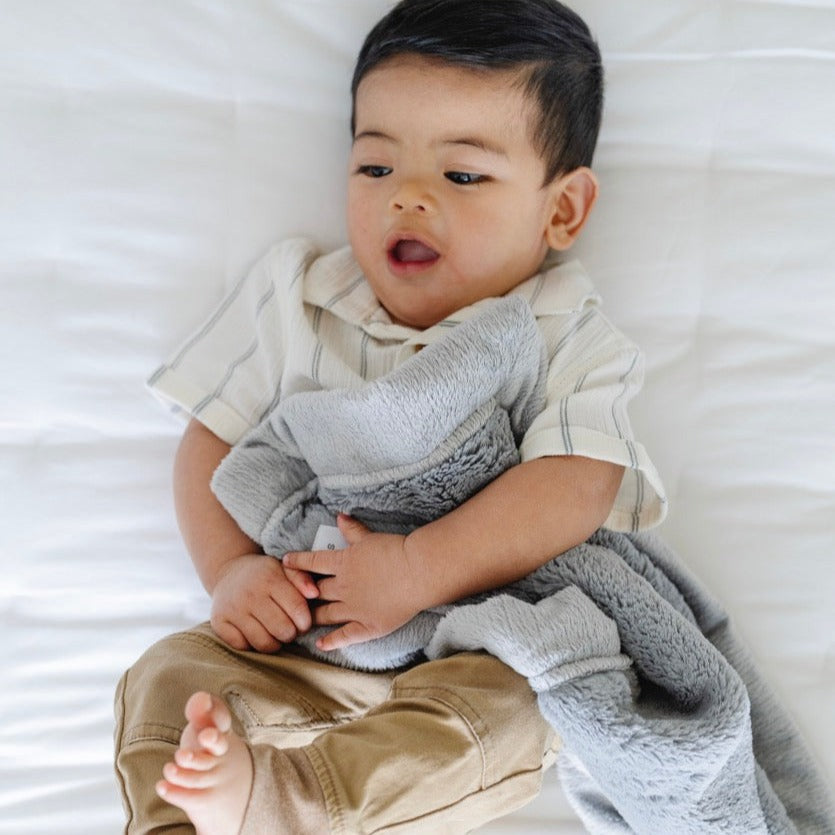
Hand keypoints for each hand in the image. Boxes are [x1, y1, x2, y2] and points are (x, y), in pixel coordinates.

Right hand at [210, 554, 318, 652]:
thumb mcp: (285, 569)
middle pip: (283, 630)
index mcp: (270, 578)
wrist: (229, 572)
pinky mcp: (219, 622)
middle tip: (289, 629)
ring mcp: (232, 609)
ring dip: (274, 643)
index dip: (305, 622)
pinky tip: (256, 633)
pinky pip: (243, 647)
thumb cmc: (265, 575)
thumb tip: (314, 593)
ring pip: (263, 643)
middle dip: (291, 634)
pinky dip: (252, 645)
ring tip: (275, 634)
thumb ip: (303, 579)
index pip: (298, 610)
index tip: (303, 623)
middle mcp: (250, 594)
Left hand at [283, 515, 427, 650]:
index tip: (284, 562)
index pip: (312, 562)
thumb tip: (339, 516)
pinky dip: (331, 640)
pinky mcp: (367, 625)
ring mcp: (353, 608)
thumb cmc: (396, 551)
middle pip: (315, 591)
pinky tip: (320, 644)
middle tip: (291, 598)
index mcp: (343, 563)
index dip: (297, 562)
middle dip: (302, 594)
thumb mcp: (370, 536)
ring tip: (301, 621)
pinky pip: (344, 635)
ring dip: (313, 616)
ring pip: (326, 614)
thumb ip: (352, 529)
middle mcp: (343, 587)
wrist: (417, 572)